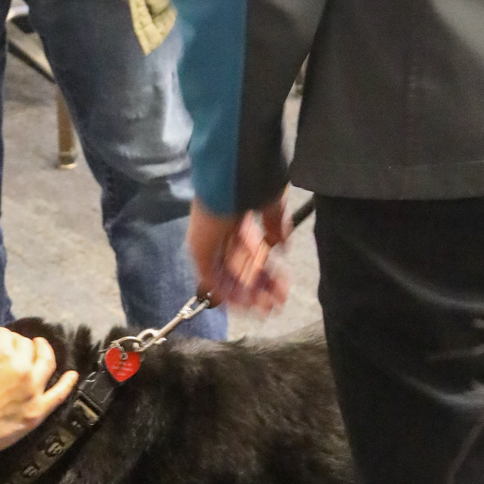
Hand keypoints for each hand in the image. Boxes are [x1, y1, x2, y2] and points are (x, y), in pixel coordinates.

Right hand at [0, 318, 79, 460]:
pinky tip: (72, 375)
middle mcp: (22, 367)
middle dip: (16, 343)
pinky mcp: (39, 409)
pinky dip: (67, 383)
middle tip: (6, 350)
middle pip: (25, 345)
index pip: (4, 334)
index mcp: (2, 353)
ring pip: (46, 361)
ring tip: (40, 346)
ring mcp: (34, 389)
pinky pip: (59, 394)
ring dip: (44, 350)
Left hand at [186, 194, 290, 314]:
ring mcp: (208, 243)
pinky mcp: (199, 250)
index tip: (284, 287)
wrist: (234, 173)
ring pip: (228, 278)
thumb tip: (280, 245)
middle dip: (261, 289)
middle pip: (241, 270)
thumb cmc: (253, 182)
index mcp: (237, 220)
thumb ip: (276, 226)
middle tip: (278, 303)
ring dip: (248, 296)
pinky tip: (249, 305)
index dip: (268, 273)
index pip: (251, 254)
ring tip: (267, 309)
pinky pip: (213, 280)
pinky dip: (229, 293)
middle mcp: (221, 234)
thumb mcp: (271, 205)